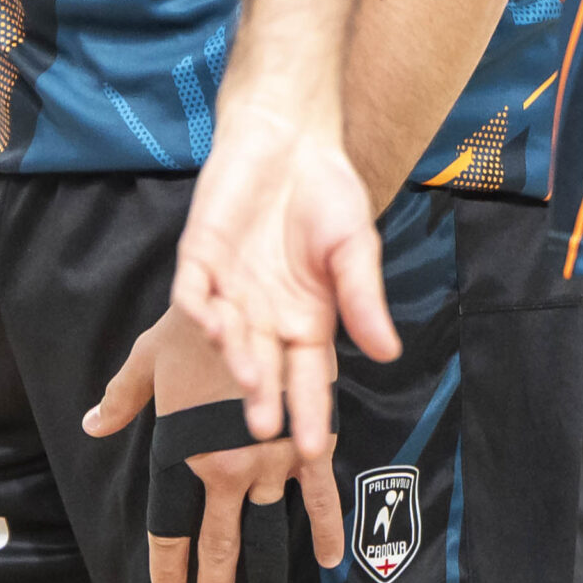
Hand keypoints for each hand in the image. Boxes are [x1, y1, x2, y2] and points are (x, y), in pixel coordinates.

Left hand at [85, 303, 342, 582]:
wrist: (252, 286)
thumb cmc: (197, 318)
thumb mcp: (152, 352)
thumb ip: (124, 395)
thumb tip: (91, 424)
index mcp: (179, 452)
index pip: (169, 528)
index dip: (168, 565)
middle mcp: (221, 467)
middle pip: (217, 544)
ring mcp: (265, 459)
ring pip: (264, 531)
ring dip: (264, 576)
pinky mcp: (302, 440)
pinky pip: (316, 494)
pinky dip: (324, 528)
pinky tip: (328, 560)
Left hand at [172, 96, 399, 455]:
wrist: (291, 135)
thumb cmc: (329, 192)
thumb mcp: (355, 247)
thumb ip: (364, 298)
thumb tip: (388, 353)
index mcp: (306, 319)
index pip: (308, 377)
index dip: (308, 410)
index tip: (311, 448)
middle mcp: (264, 315)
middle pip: (262, 366)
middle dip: (262, 397)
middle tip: (264, 429)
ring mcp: (229, 288)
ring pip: (227, 335)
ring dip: (235, 356)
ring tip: (248, 378)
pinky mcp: (200, 258)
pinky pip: (194, 291)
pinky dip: (200, 308)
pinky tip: (212, 322)